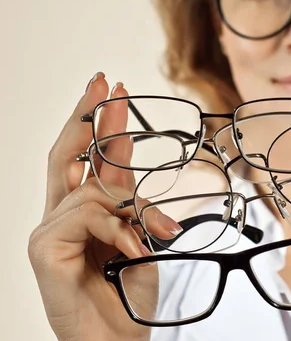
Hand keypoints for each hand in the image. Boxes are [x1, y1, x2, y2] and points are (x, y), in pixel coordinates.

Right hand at [28, 74, 167, 340]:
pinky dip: (118, 228)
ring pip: (92, 190)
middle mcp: (60, 218)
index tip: (111, 88)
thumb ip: (128, 196)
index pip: (84, 159)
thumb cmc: (130, 294)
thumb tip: (126, 148)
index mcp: (84, 214)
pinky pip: (85, 216)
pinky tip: (134, 249)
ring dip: (135, 206)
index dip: (95, 123)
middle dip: (88, 117)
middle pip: (66, 156)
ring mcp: (48, 233)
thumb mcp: (139, 234)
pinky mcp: (44, 250)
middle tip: (105, 83)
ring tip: (160, 233)